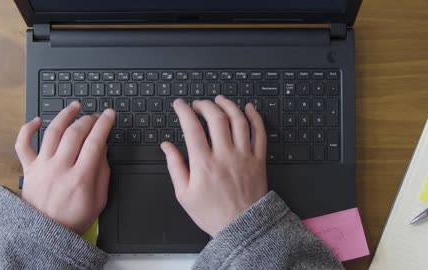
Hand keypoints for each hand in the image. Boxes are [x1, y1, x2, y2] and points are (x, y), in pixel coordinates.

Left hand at [15, 101, 114, 234]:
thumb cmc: (74, 218)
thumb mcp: (99, 200)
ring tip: (75, 106)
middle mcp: (61, 168)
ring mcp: (43, 166)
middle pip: (75, 133)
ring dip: (65, 115)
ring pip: (52, 132)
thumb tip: (103, 149)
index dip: (104, 124)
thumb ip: (103, 173)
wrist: (45, 233)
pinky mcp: (29, 168)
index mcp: (81, 177)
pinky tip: (38, 120)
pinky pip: (23, 144)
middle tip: (96, 116)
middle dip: (88, 119)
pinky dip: (28, 129)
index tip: (110, 114)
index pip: (95, 142)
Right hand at [161, 96, 267, 236]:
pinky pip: (260, 133)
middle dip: (205, 105)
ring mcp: (244, 156)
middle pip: (216, 118)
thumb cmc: (212, 213)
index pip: (192, 128)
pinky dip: (255, 117)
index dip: (184, 111)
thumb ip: (174, 166)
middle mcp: (225, 155)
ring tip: (219, 100)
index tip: (179, 105)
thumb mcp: (184, 194)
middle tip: (198, 104)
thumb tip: (166, 146)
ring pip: (238, 121)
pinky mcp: (258, 160)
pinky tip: (248, 108)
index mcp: (203, 164)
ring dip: (228, 105)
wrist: (241, 227)